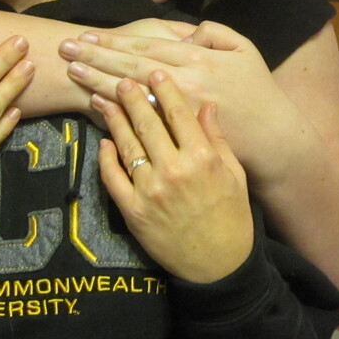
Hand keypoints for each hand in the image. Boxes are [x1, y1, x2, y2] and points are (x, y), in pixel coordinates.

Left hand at [62, 21, 298, 184]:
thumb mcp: (246, 51)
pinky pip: (136, 142)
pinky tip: (95, 109)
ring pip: (128, 103)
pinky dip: (113, 126)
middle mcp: (184, 95)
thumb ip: (216, 33)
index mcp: (200, 68)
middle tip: (68, 48)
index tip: (90, 37)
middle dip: (97, 59)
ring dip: (99, 86)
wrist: (274, 146)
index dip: (116, 43)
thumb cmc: (259, 95)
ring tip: (74, 72)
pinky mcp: (172, 156)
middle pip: (131, 73)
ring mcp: (176, 129)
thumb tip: (185, 31)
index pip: (148, 52)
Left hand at [94, 71, 252, 283]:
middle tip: (121, 79)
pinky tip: (104, 141)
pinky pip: (113, 177)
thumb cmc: (232, 217)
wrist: (218, 266)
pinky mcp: (132, 210)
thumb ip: (217, 138)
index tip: (153, 72)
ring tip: (104, 99)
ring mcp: (150, 190)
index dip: (163, 89)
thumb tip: (206, 105)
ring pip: (127, 144)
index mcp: (202, 158)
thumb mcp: (234, 174)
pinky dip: (106, 156)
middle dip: (132, 96)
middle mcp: (174, 169)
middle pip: (147, 122)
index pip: (178, 113)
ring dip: (114, 119)